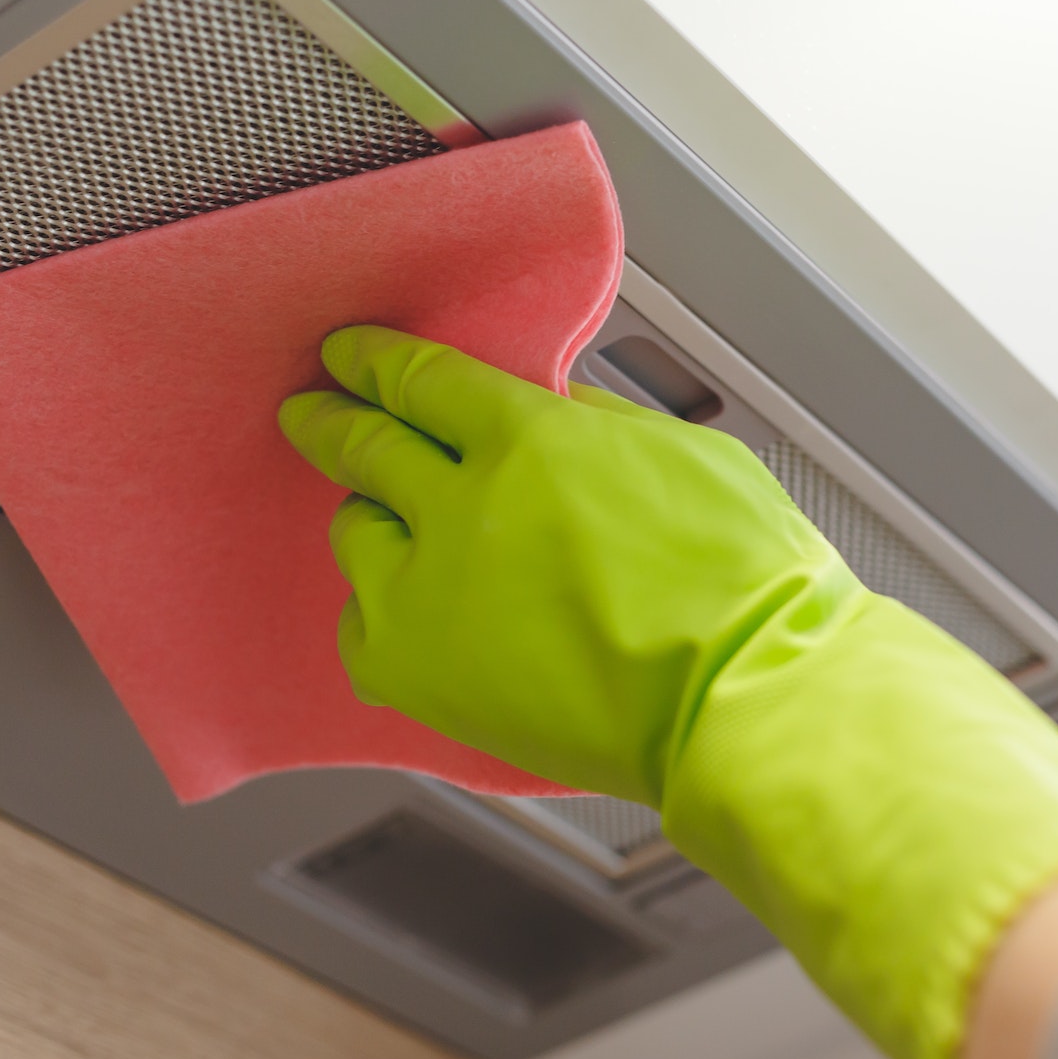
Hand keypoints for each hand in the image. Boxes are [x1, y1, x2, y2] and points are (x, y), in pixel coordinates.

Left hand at [277, 324, 854, 806]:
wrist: (745, 700)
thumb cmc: (741, 586)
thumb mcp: (682, 453)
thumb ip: (596, 426)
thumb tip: (556, 412)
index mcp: (529, 437)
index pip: (420, 380)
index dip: (373, 363)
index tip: (348, 358)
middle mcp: (460, 507)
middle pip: (365, 445)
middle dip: (331, 423)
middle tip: (312, 415)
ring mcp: (427, 593)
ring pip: (358, 535)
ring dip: (375, 523)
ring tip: (400, 533)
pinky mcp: (415, 673)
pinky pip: (362, 628)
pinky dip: (383, 615)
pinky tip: (422, 616)